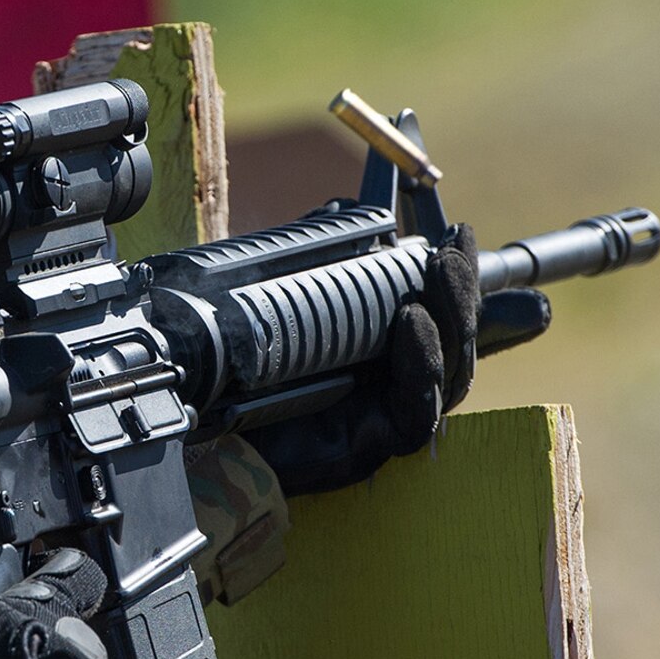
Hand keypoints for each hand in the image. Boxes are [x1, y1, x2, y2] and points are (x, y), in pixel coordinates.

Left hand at [247, 225, 545, 493]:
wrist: (199, 427)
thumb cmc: (240, 374)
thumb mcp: (275, 306)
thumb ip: (310, 263)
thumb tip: (338, 210)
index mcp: (380, 352)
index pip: (437, 312)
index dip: (456, 277)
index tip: (458, 233)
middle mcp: (390, 385)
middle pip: (453, 342)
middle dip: (460, 293)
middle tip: (448, 252)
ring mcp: (383, 419)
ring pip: (448, 374)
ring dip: (449, 320)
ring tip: (434, 278)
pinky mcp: (370, 449)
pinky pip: (415, 411)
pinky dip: (421, 365)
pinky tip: (414, 324)